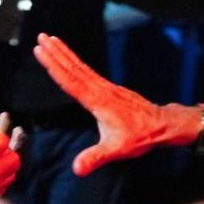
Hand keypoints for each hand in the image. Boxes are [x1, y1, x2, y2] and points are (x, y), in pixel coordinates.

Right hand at [33, 34, 170, 175]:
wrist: (162, 125)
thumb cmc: (140, 136)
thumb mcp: (116, 150)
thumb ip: (96, 157)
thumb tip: (77, 168)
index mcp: (98, 101)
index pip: (70, 81)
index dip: (54, 65)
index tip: (40, 50)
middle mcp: (101, 90)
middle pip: (74, 67)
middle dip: (56, 52)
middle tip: (40, 35)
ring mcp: (106, 87)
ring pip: (81, 67)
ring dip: (65, 53)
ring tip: (51, 40)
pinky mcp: (110, 89)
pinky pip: (88, 72)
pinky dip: (76, 62)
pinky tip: (71, 60)